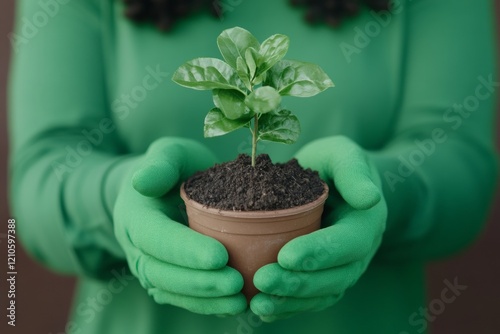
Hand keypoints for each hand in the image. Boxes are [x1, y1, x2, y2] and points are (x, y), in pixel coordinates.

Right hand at [114, 137, 246, 314]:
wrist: (162, 189)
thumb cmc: (171, 169)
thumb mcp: (168, 154)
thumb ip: (160, 165)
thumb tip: (142, 181)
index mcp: (135, 216)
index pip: (156, 237)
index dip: (185, 250)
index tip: (220, 256)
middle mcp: (137, 247)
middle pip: (162, 272)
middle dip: (200, 281)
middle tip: (236, 283)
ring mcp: (150, 267)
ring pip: (172, 291)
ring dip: (205, 300)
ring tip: (240, 301)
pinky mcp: (166, 280)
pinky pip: (183, 298)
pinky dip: (207, 306)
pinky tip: (235, 305)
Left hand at [250, 136, 386, 320]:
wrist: (336, 183)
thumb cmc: (335, 165)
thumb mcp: (343, 155)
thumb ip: (353, 171)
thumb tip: (369, 197)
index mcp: (366, 222)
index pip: (348, 243)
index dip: (319, 253)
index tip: (285, 256)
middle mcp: (359, 252)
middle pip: (335, 277)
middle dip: (298, 282)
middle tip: (262, 280)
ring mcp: (344, 268)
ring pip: (322, 294)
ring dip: (291, 302)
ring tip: (258, 303)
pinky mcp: (326, 277)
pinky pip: (311, 298)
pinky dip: (288, 307)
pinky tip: (262, 310)